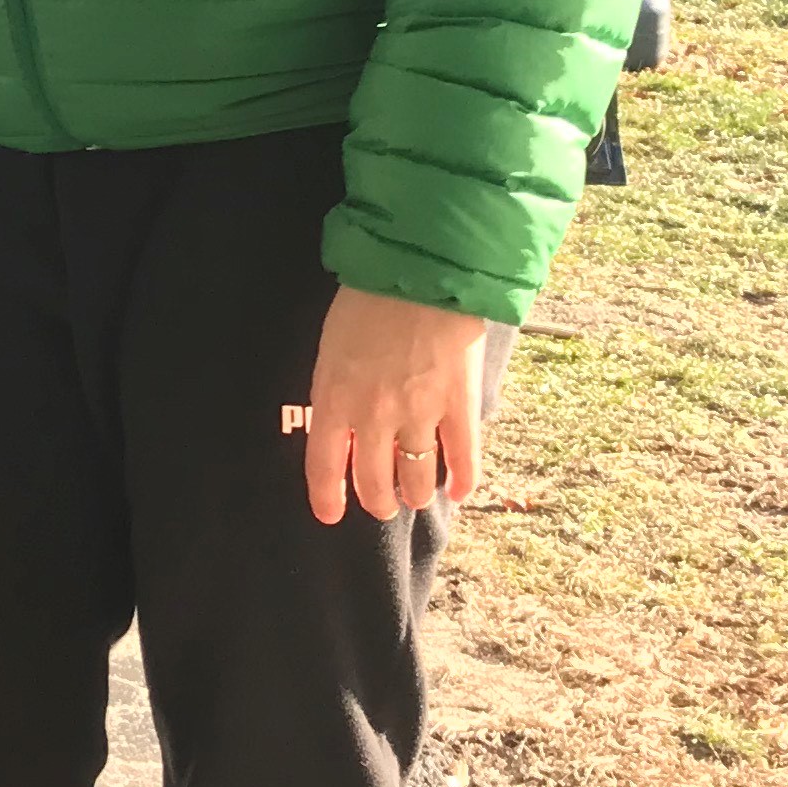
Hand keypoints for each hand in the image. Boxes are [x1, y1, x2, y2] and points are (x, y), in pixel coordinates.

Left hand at [302, 285, 486, 522]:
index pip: (324, 466)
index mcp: (334, 398)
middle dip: (376, 500)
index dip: (327, 497)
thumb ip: (335, 387)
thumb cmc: (367, 297)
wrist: (420, 272)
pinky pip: (464, 458)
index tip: (330, 515)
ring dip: (414, 494)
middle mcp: (374, 417)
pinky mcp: (460, 406)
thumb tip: (343, 419)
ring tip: (415, 497)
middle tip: (381, 503)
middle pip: (374, 481)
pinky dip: (463, 481)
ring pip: (416, 478)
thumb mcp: (331, 345)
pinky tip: (459, 492)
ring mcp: (420, 414)